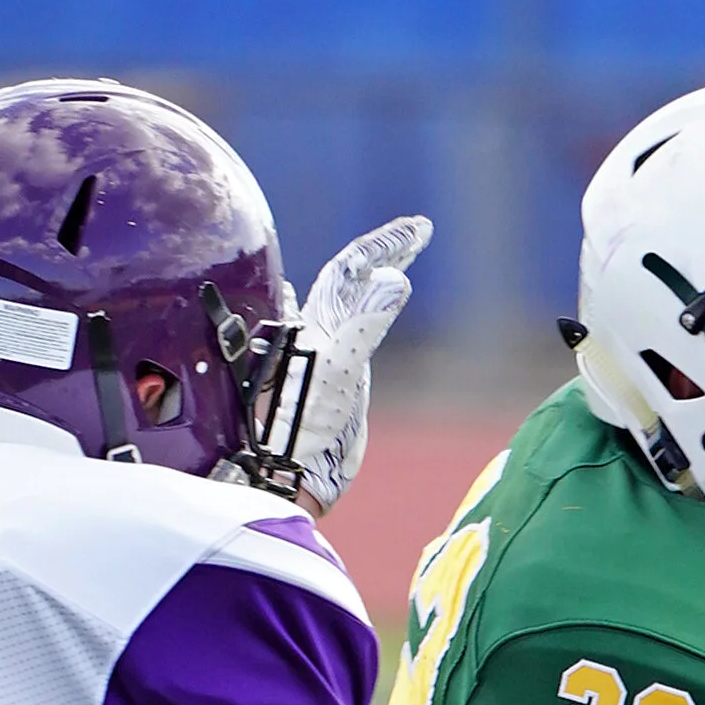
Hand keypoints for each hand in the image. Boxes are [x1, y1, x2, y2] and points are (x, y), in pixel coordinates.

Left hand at [286, 214, 430, 510]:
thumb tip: (393, 279)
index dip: (383, 245)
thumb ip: (365, 324)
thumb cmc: (304, 427)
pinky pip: (339, 338)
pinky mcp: (324, 385)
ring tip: (395, 261)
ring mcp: (320, 358)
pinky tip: (348, 313)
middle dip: (385, 254)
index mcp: (318, 324)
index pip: (351, 269)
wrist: (285, 476)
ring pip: (344, 305)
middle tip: (419, 233)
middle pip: (350, 281)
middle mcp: (317, 334)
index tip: (419, 228)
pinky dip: (353, 319)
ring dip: (371, 280)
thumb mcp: (339, 370)